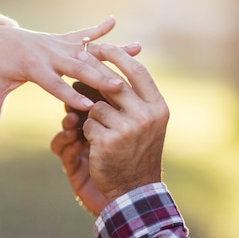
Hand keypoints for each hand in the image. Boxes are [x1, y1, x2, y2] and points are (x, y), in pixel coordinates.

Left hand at [0, 17, 141, 137]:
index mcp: (32, 66)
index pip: (53, 84)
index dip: (70, 96)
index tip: (89, 107)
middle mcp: (48, 52)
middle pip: (77, 66)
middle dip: (99, 76)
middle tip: (119, 87)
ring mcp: (57, 43)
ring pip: (88, 49)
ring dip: (112, 50)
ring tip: (137, 48)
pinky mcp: (62, 39)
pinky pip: (83, 34)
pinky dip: (99, 28)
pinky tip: (114, 21)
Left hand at [51, 44, 168, 213]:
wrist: (135, 191)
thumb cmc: (138, 154)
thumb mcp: (148, 125)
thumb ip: (136, 100)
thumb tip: (115, 70)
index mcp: (158, 108)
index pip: (138, 72)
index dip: (118, 56)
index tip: (102, 46)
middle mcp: (147, 116)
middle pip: (113, 83)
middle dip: (93, 69)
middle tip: (79, 57)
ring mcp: (129, 129)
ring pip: (96, 106)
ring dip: (90, 114)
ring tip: (97, 128)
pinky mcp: (109, 141)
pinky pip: (87, 125)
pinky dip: (86, 132)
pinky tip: (96, 145)